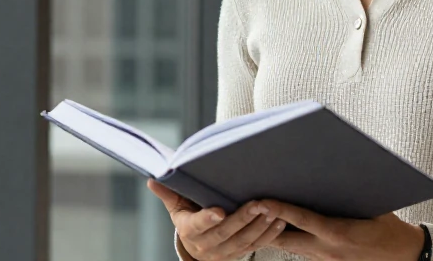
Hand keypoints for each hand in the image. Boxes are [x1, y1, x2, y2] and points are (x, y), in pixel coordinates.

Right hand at [147, 179, 285, 259]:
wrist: (197, 246)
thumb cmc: (189, 216)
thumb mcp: (177, 206)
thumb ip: (169, 192)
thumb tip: (152, 179)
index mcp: (189, 230)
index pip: (198, 225)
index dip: (208, 218)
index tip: (220, 210)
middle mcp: (205, 246)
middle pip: (226, 233)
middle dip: (243, 218)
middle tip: (259, 203)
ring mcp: (223, 253)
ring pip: (244, 241)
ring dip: (260, 226)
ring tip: (273, 210)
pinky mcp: (238, 256)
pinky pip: (256, 246)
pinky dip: (269, 235)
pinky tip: (280, 222)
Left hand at [264, 200, 424, 260]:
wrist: (405, 257)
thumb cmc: (390, 229)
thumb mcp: (371, 207)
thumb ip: (347, 194)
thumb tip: (332, 171)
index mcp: (339, 233)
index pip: (301, 220)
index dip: (278, 210)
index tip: (260, 200)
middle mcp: (328, 250)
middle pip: (285, 240)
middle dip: (264, 226)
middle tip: (248, 211)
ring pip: (290, 248)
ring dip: (275, 234)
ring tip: (258, 218)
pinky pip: (302, 253)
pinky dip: (291, 241)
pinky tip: (283, 230)